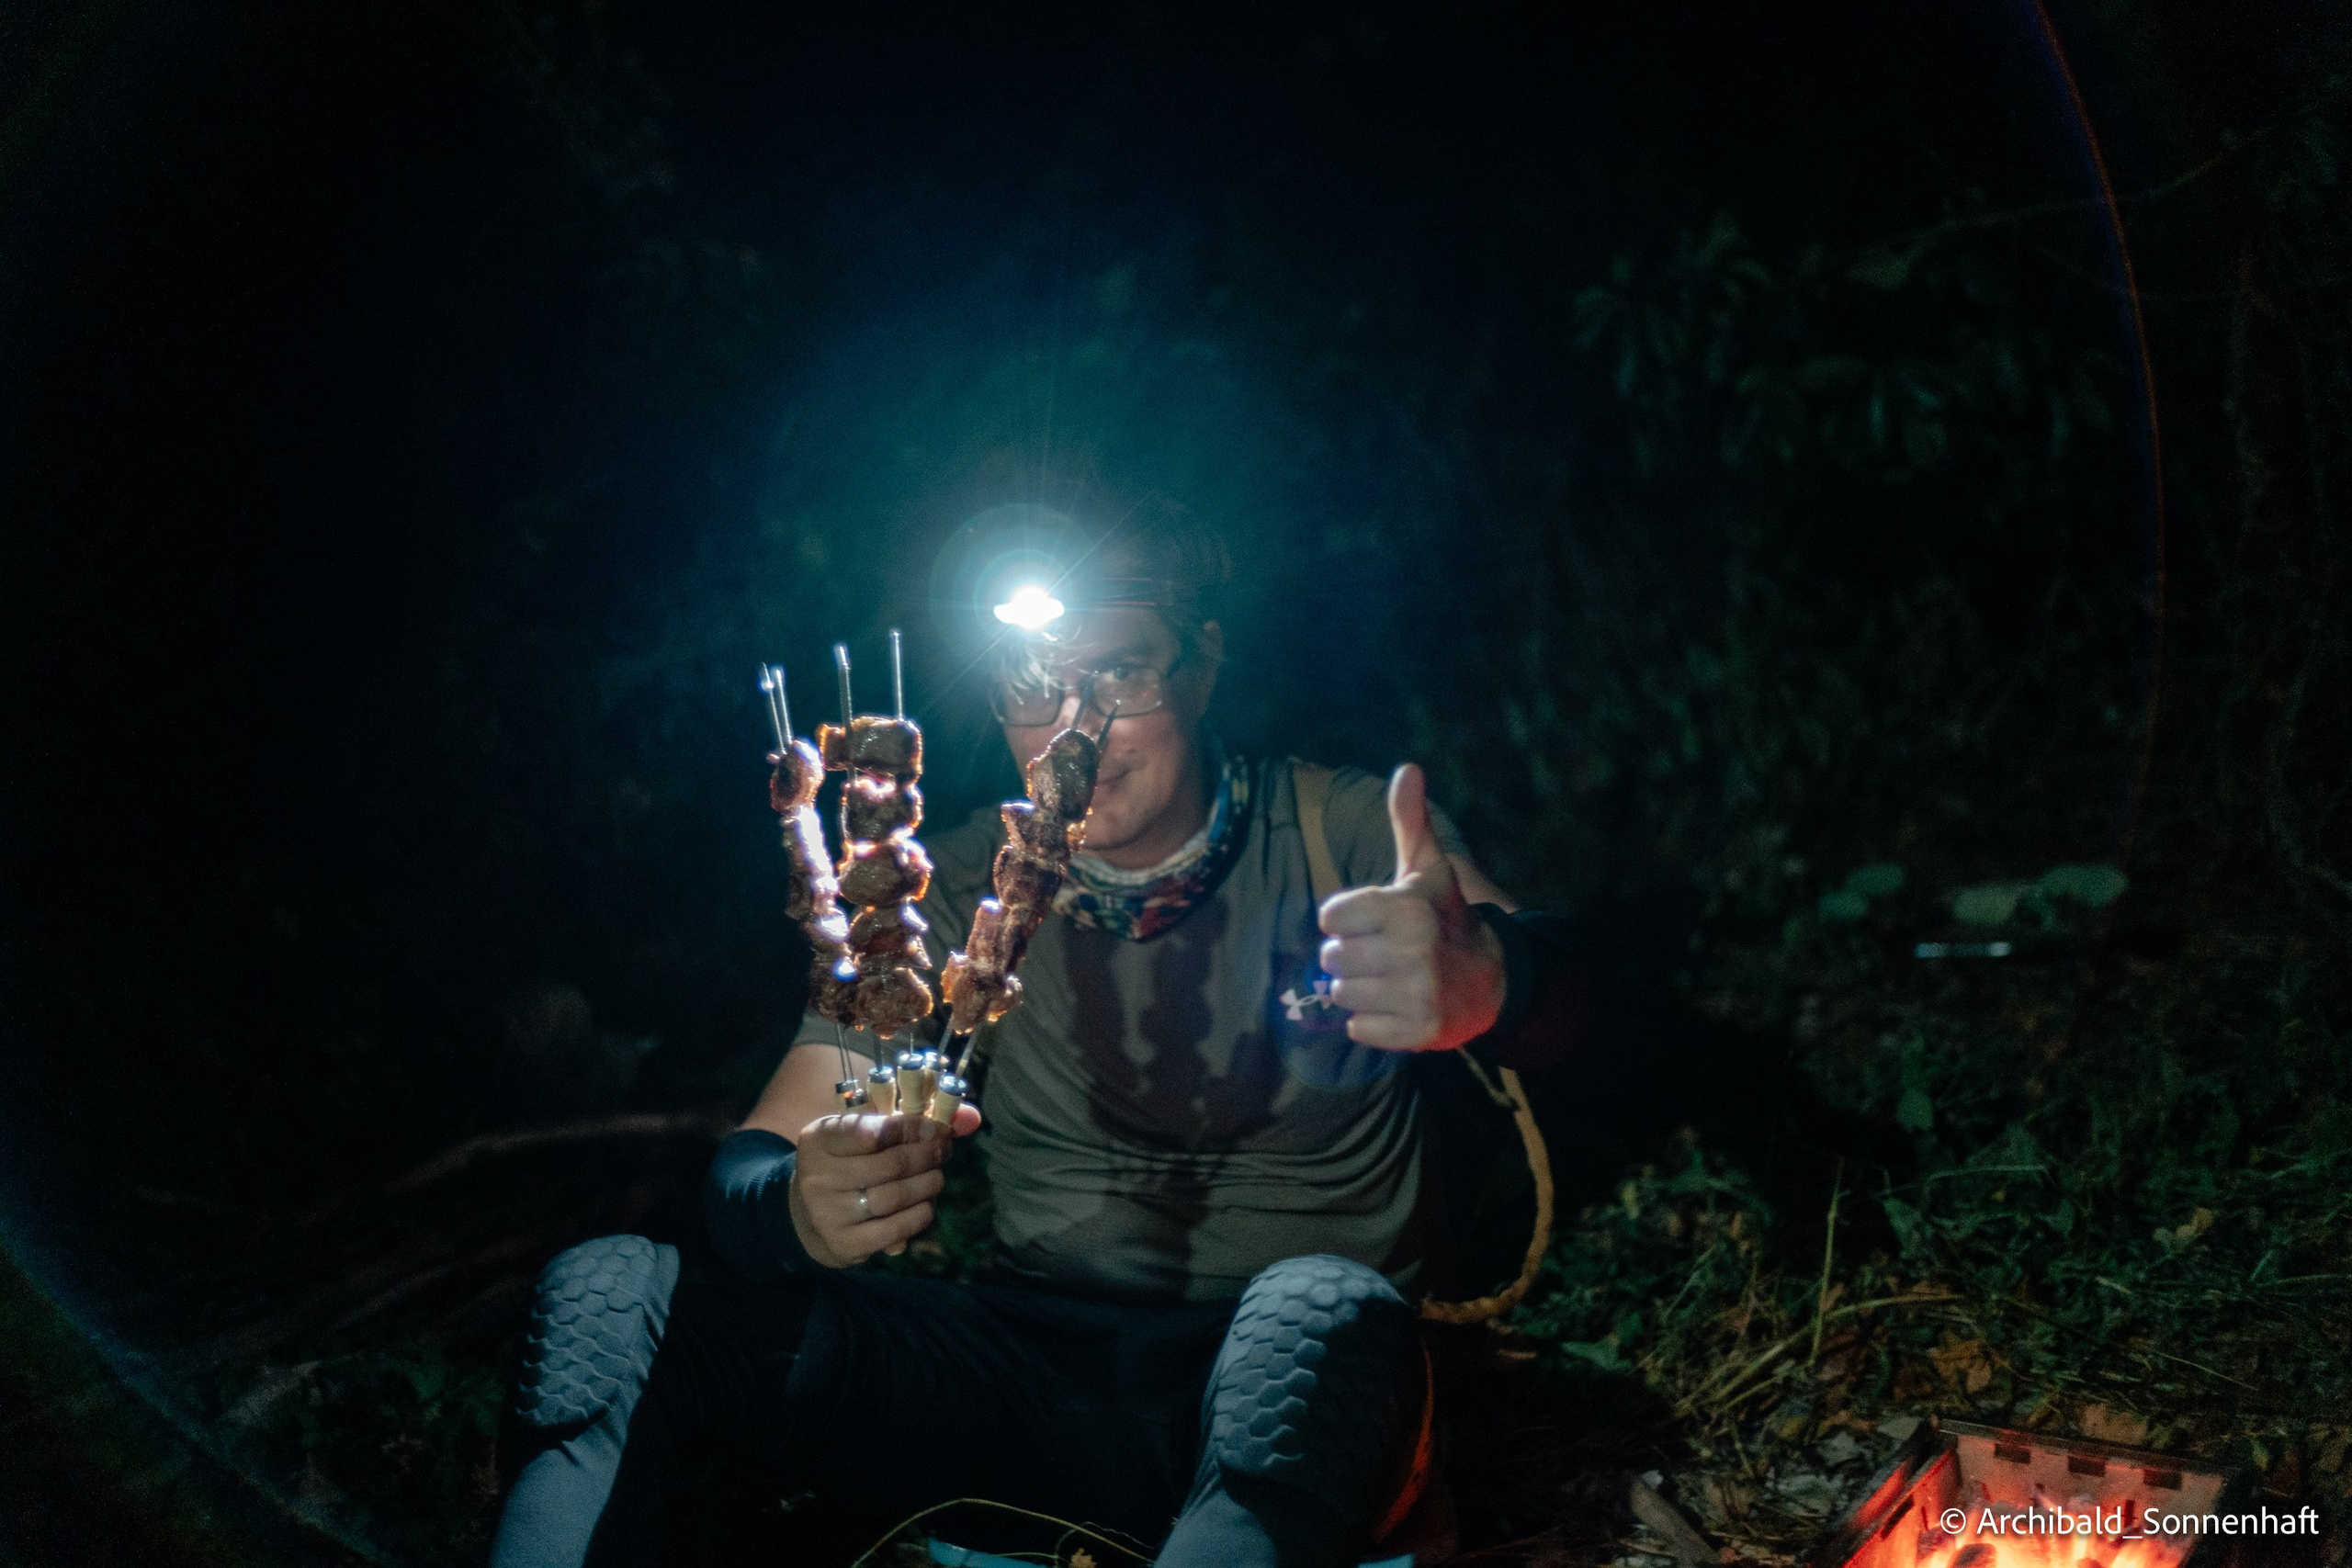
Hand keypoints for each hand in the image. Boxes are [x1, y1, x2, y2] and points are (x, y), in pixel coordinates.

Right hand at [788, 1106, 979, 1267]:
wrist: (808, 1216)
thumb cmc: (844, 1163)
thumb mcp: (860, 1133)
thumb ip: (908, 1119)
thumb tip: (970, 1116)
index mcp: (818, 1140)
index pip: (873, 1130)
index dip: (912, 1127)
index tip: (935, 1128)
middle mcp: (817, 1177)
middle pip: (891, 1164)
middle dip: (928, 1155)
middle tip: (944, 1150)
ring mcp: (828, 1213)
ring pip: (896, 1197)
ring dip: (929, 1184)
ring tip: (937, 1177)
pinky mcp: (843, 1243)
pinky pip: (895, 1229)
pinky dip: (920, 1215)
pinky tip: (926, 1204)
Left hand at [1317, 763, 1506, 1051]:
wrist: (1491, 979)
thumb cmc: (1445, 917)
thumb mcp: (1427, 868)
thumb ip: (1410, 820)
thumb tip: (1408, 767)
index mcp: (1407, 907)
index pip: (1329, 916)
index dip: (1345, 918)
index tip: (1372, 919)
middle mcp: (1413, 950)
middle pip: (1330, 957)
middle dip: (1350, 955)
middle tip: (1381, 952)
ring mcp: (1417, 994)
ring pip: (1341, 994)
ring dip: (1358, 989)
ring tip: (1388, 978)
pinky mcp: (1418, 1031)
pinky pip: (1358, 1029)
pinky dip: (1370, 1022)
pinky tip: (1396, 1005)